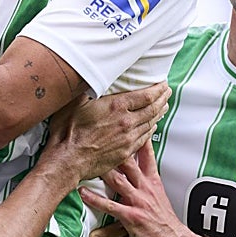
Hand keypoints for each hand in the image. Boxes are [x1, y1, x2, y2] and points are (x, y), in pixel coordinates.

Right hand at [42, 82, 169, 181]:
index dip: (158, 89)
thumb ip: (89, 88)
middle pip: (153, 109)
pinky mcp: (125, 152)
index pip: (147, 96)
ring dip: (159, 113)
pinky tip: (151, 126)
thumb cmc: (68, 131)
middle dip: (163, 99)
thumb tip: (93, 76)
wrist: (68, 160)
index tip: (163, 83)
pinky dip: (151, 129)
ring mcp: (128, 139)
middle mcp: (126, 122)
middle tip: (167, 92)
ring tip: (163, 106)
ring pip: (150, 124)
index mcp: (117, 107)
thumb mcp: (75, 102)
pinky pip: (144, 138)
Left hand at [80, 140, 191, 236]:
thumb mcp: (159, 195)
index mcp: (152, 181)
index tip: (129, 120)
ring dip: (100, 170)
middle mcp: (144, 188)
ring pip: (117, 180)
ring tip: (84, 159)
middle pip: (128, 161)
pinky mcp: (131, 217)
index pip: (146, 154)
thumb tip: (135, 169)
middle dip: (113, 147)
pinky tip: (82, 191)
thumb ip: (145, 181)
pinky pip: (110, 205)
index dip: (138, 136)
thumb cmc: (165, 223)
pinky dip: (95, 199)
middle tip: (97, 134)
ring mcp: (138, 201)